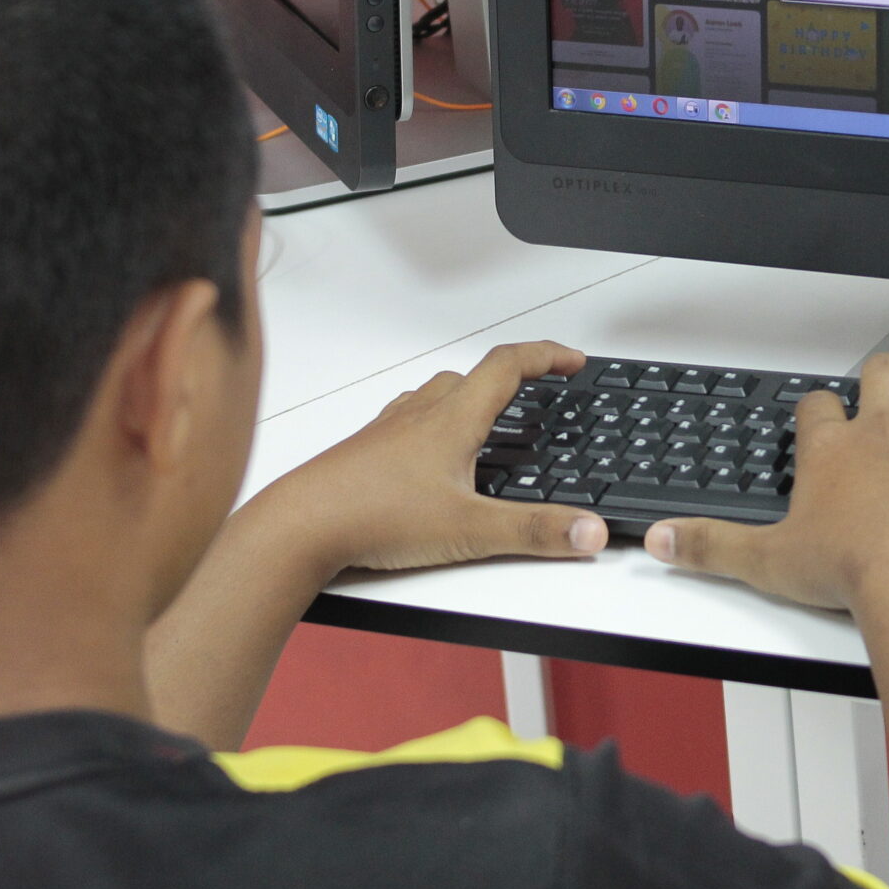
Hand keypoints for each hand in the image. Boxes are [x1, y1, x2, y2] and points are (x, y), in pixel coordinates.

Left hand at [248, 341, 606, 575]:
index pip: (508, 365)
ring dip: (471, 398)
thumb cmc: (371, 515)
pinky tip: (434, 460)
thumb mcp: (469, 531)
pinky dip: (435, 426)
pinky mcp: (368, 452)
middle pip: (474, 375)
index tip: (572, 360)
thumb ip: (535, 533)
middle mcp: (420, 414)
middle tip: (537, 388)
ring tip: (491, 422)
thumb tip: (590, 532)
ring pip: (438, 395)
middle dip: (513, 376)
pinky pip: (410, 422)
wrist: (298, 527)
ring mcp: (390, 430)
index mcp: (452, 418)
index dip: (547, 356)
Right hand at [645, 350, 888, 612]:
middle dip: (885, 371)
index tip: (823, 417)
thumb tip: (661, 542)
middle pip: (880, 373)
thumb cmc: (849, 572)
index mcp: (830, 451)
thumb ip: (711, 547)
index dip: (820, 411)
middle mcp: (881, 430)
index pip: (818, 409)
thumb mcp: (765, 562)